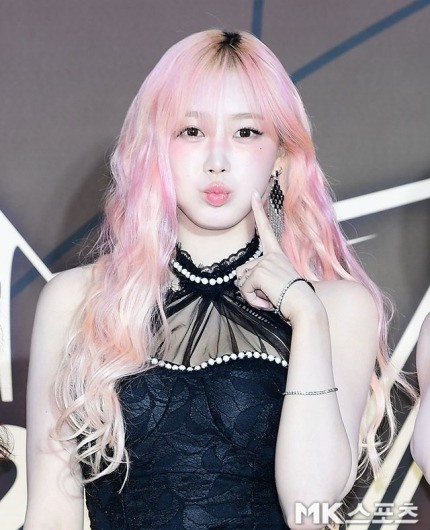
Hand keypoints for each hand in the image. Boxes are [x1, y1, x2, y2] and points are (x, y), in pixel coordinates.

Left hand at [235, 192, 316, 320]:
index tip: (253, 194)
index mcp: (277, 255)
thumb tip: (240, 280)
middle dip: (249, 288)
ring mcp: (264, 262)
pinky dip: (252, 300)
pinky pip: (244, 290)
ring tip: (270, 298)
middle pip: (242, 271)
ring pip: (240, 281)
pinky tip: (268, 301)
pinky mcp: (259, 272)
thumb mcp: (276, 284)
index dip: (258, 211)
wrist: (304, 306)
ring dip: (251, 295)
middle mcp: (270, 255)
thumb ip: (261, 278)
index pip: (266, 229)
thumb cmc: (293, 300)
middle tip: (270, 295)